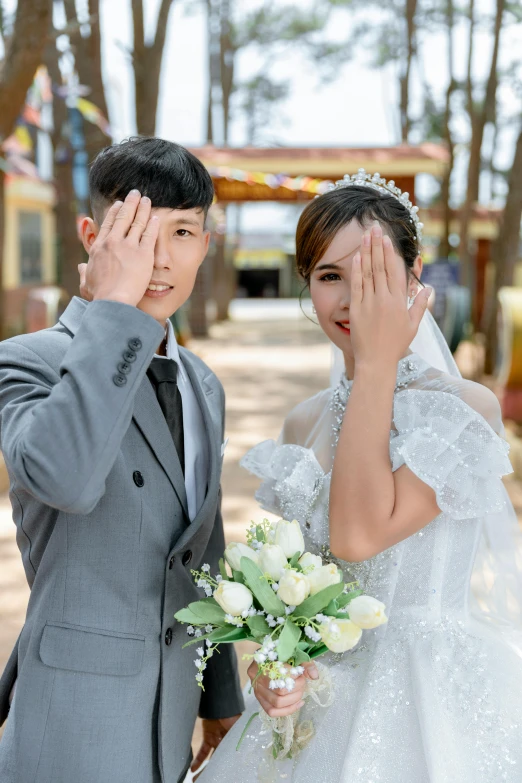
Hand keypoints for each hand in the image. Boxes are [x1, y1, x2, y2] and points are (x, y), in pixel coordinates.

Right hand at [78, 190, 159, 306]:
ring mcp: (128, 247)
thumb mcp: (87, 283)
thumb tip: (81, 267)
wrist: (113, 301)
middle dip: (130, 203)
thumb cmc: (99, 296)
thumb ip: (84, 273)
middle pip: (123, 217)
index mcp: (99, 248)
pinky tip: (156, 217)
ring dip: (143, 209)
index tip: (119, 204)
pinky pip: (149, 235)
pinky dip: (153, 225)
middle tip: (135, 194)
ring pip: (137, 222)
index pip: (108, 224)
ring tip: (147, 200)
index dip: (114, 212)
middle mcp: (113, 242)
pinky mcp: (144, 254)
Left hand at [191, 715, 241, 778]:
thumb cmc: (233, 714)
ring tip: (196, 781)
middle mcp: (227, 743)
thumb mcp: (239, 729)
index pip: (232, 760)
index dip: (228, 770)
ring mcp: (217, 741)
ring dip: (204, 770)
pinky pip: (203, 751)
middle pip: (221, 762)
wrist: (220, 702)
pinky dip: (198, 760)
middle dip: (214, 773)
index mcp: (236, 742)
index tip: (225, 778)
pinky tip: (192, 769)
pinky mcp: (208, 737)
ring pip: (211, 759)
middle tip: (207, 782)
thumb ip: (241, 740)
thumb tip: (247, 756)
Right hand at [247, 659, 318, 717]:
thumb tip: (314, 676)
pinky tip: (299, 703)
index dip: (294, 676)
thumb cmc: (280, 654)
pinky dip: (288, 709)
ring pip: (277, 703)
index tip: (301, 672)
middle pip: (280, 691)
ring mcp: (257, 691)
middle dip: (297, 688)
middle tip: (303, 681)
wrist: (268, 657)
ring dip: (294, 699)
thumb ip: (304, 663)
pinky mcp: (260, 701)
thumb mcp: (292, 653)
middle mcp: (256, 678)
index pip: (280, 674)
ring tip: (301, 690)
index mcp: (261, 662)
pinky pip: (272, 711)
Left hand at [350, 222, 429, 368]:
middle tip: (374, 227)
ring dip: (366, 252)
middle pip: (381, 266)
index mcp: (400, 302)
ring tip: (365, 235)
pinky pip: (357, 286)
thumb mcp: (413, 325)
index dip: (390, 253)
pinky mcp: (357, 310)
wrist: (376, 362)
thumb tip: (429, 288)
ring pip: (368, 272)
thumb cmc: (395, 345)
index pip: (395, 271)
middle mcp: (385, 299)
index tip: (387, 239)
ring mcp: (370, 304)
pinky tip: (356, 257)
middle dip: (377, 245)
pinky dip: (357, 271)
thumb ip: (420, 305)